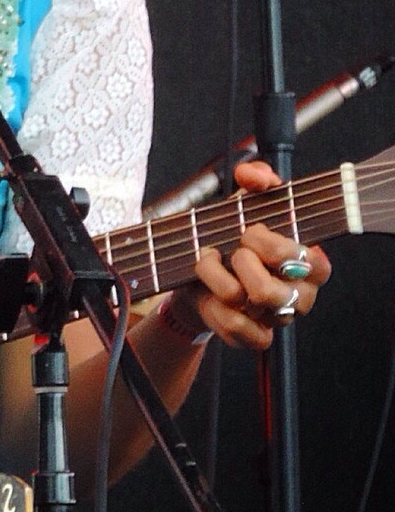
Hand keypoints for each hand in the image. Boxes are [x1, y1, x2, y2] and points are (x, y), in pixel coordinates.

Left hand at [167, 160, 331, 349]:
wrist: (197, 272)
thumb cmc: (231, 235)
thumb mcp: (242, 201)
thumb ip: (255, 178)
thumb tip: (254, 176)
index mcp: (307, 262)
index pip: (314, 263)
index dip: (276, 246)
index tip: (251, 231)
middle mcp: (298, 294)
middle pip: (272, 288)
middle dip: (241, 259)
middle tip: (230, 248)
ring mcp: (276, 318)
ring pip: (247, 302)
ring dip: (215, 276)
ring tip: (208, 262)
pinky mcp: (253, 336)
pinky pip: (237, 327)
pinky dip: (214, 307)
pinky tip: (208, 293)